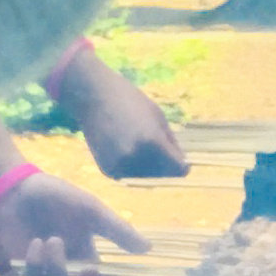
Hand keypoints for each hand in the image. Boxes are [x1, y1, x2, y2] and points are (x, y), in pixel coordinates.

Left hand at [0, 169, 149, 275]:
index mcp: (83, 260)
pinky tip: (34, 245)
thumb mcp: (91, 209)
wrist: (12, 188)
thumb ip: (117, 229)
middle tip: (84, 267)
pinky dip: (31, 271)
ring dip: (54, 269)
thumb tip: (149, 249)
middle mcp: (62, 273)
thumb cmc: (54, 196)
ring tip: (50, 240)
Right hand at [52, 47, 189, 180]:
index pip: (179, 169)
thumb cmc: (130, 100)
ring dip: (147, 166)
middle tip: (151, 142)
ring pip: (146, 177)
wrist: (94, 97)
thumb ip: (171, 143)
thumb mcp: (158, 117)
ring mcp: (120, 166)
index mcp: (152, 142)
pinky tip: (123, 147)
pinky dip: (131, 166)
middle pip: (162, 175)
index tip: (180, 159)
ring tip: (136, 142)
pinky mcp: (109, 171)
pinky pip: (129, 175)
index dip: (182, 165)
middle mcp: (136, 158)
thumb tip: (181, 167)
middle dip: (162, 164)